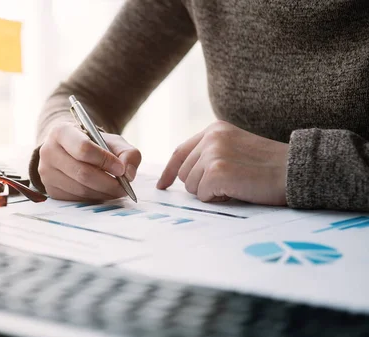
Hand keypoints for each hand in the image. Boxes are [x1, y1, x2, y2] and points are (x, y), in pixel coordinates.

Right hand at [38, 122, 141, 200]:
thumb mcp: (112, 141)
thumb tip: (128, 173)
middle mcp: (48, 152)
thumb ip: (127, 153)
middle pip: (82, 173)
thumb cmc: (93, 144)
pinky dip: (94, 198)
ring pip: (81, 189)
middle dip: (108, 182)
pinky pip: (76, 199)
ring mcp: (46, 173)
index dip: (105, 161)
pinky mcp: (51, 190)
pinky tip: (102, 192)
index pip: (83, 149)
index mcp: (61, 132)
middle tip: (124, 186)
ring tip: (117, 190)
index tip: (121, 169)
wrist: (70, 150)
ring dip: (103, 193)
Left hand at [156, 121, 288, 204]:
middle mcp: (211, 137)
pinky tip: (238, 190)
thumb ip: (211, 154)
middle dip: (202, 185)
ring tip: (237, 184)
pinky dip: (218, 198)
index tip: (163, 185)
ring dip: (211, 192)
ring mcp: (212, 153)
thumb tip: (183, 174)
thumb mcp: (236, 149)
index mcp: (215, 129)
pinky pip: (203, 195)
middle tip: (231, 183)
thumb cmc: (270, 167)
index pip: (180, 152)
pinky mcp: (216, 171)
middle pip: (184, 173)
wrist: (296, 170)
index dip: (170, 171)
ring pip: (192, 186)